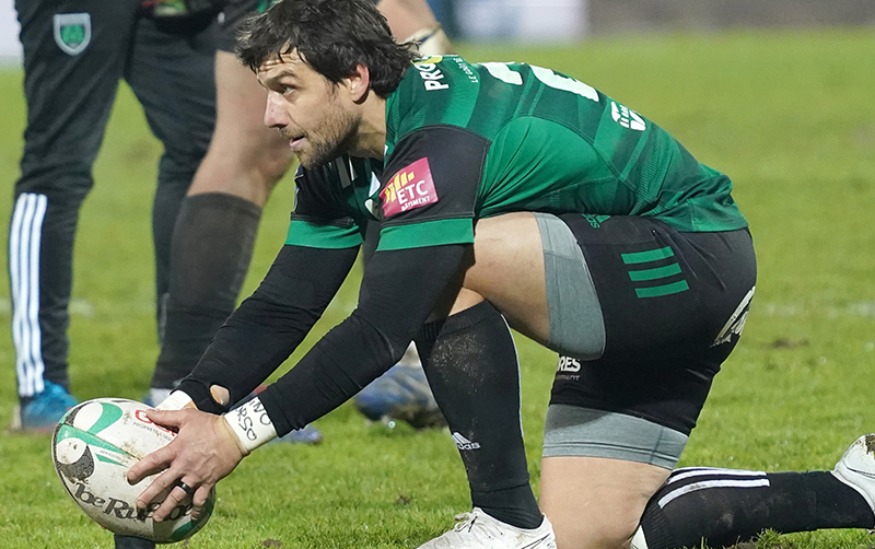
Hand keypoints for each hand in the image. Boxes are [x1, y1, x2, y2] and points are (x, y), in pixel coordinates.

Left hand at [126, 408, 245, 520]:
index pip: (153, 461)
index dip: (140, 469)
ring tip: (157, 518)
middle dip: (149, 496)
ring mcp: (196, 476)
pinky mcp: (208, 481)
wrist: (234, 434)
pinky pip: (200, 499)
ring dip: (167, 508)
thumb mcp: (187, 416)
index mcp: (176, 449)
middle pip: (162, 484)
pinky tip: (192, 517)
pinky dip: (196, 509)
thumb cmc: (210, 424)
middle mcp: (184, 465)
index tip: (130, 477)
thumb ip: (166, 416)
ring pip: (178, 496)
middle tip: (139, 506)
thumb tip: (147, 412)